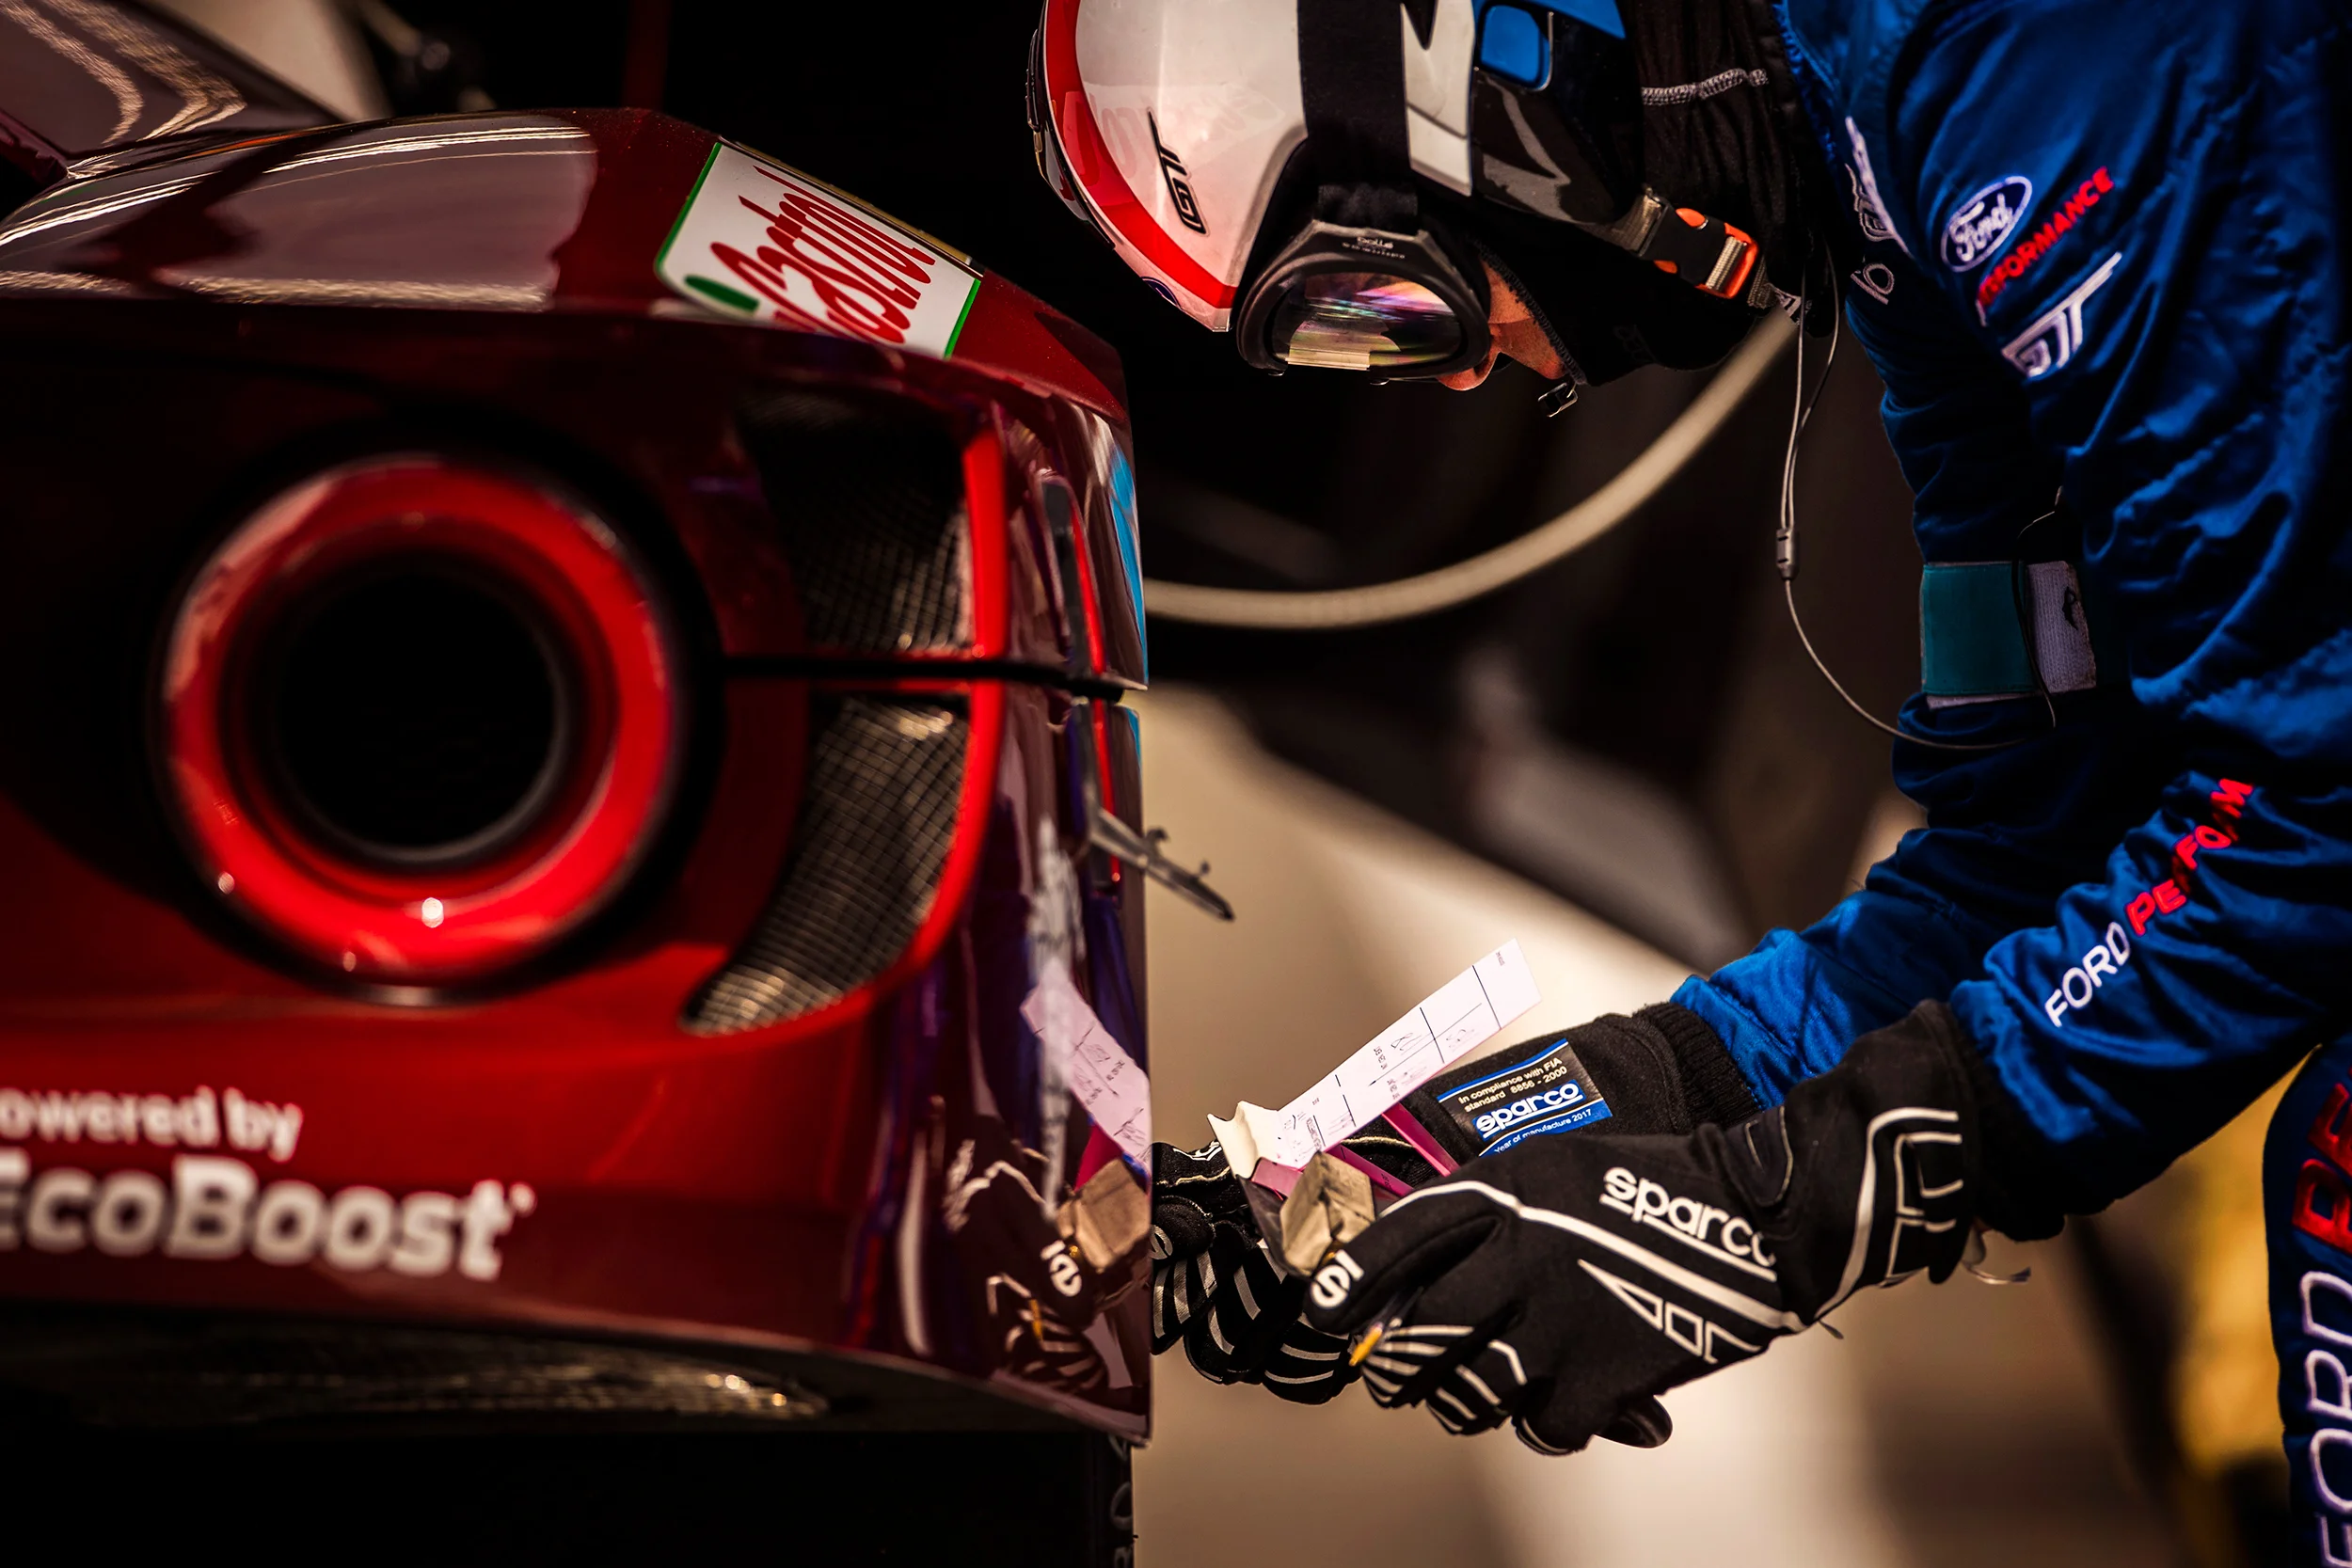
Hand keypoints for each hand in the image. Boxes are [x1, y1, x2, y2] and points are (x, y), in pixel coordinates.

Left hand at [1148, 1003, 1761, 1400]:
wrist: (1755, 1216)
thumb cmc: (1655, 1183)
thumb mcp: (1556, 1167)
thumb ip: (1490, 1206)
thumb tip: (1419, 1265)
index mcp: (1505, 1193)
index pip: (1399, 1239)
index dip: (1350, 1282)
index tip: (1323, 1313)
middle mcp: (1520, 1254)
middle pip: (1420, 1335)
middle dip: (1395, 1369)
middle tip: (1392, 1380)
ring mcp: (1560, 1321)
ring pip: (1469, 1392)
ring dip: (1458, 1403)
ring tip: (1461, 1398)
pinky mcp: (1604, 1378)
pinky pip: (1541, 1427)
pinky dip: (1541, 1425)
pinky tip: (1552, 1408)